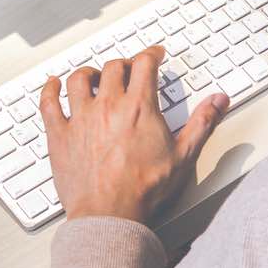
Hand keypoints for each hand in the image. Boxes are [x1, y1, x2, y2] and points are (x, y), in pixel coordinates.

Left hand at [41, 45, 227, 224]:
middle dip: (124, 65)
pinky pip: (49, 103)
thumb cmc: (144, 189)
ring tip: (94, 76)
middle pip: (113, 68)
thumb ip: (202, 123)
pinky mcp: (59, 135)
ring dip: (89, 73)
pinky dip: (50, 90)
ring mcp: (80, 118)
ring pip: (79, 79)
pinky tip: (53, 85)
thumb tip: (218, 101)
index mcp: (140, 107)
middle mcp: (108, 106)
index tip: (154, 54)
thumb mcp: (184, 155)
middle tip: (129, 70)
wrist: (110, 214)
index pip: (145, 64)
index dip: (151, 53)